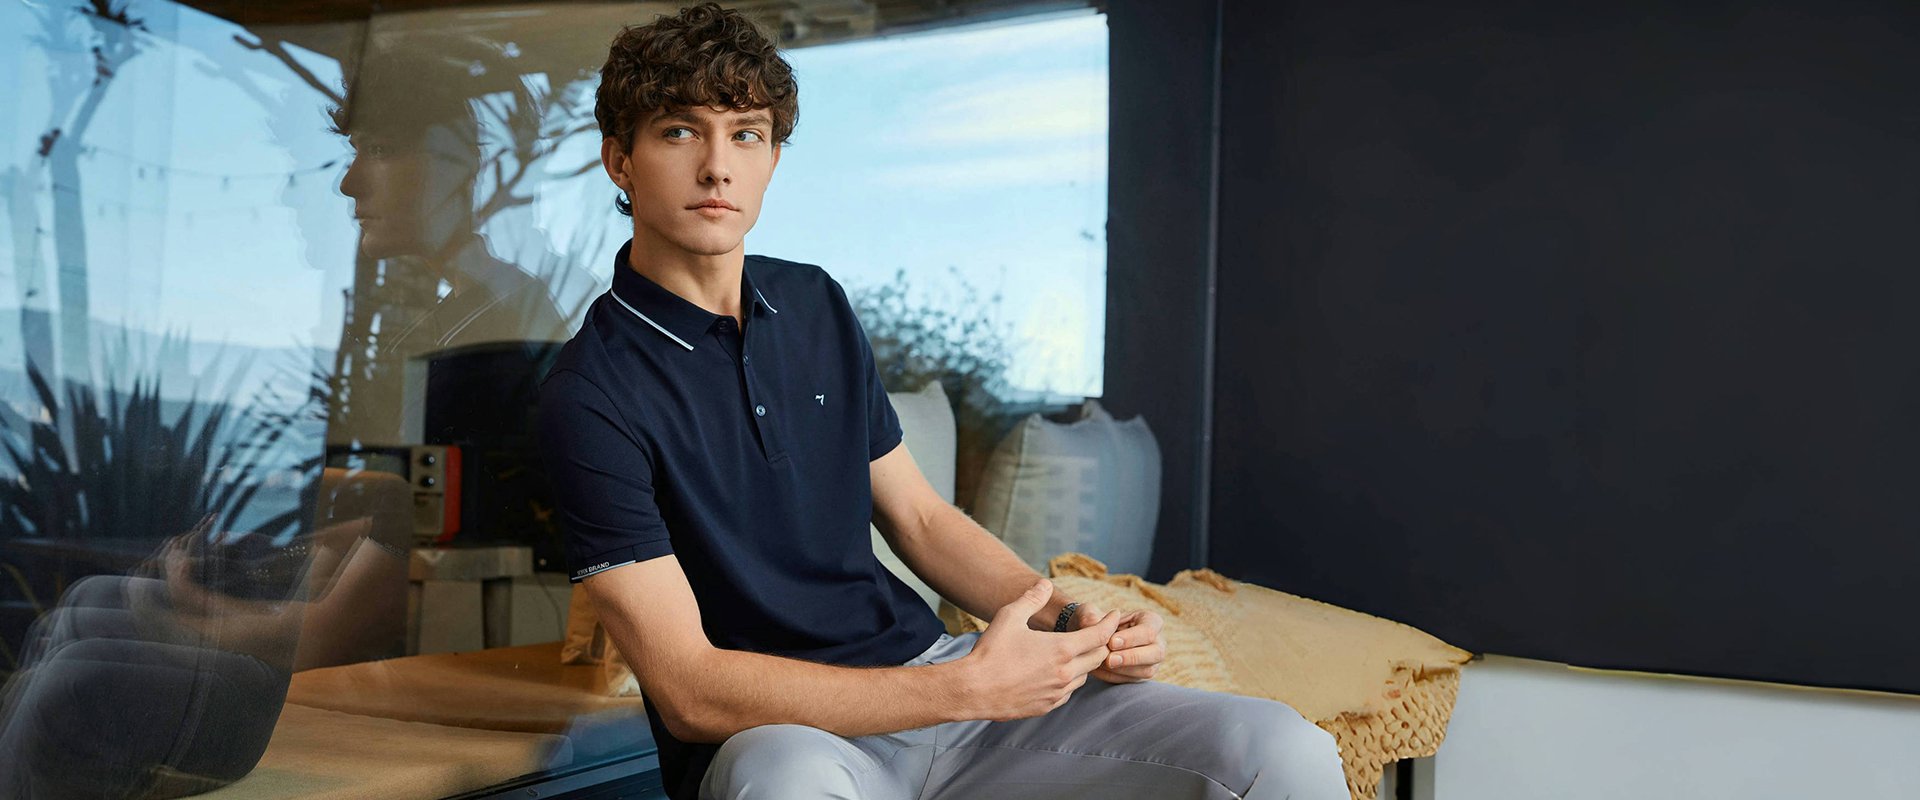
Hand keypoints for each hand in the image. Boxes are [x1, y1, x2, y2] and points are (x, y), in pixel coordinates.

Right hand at [960, 578, 1124, 720]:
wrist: (973, 689)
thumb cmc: (991, 651)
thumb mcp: (1010, 616)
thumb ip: (1032, 599)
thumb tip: (1045, 584)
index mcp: (1061, 649)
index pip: (1100, 635)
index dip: (1110, 623)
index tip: (1115, 615)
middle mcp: (1065, 672)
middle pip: (1098, 657)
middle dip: (1100, 643)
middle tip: (1097, 632)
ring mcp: (1057, 692)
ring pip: (1084, 677)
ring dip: (1084, 663)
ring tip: (1075, 652)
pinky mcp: (1047, 706)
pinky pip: (1068, 693)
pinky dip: (1070, 681)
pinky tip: (1058, 673)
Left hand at [1071, 601, 1164, 683]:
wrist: (1089, 638)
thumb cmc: (1094, 621)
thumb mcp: (1088, 613)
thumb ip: (1089, 616)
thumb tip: (1093, 624)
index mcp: (1151, 620)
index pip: (1148, 631)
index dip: (1131, 638)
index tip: (1111, 642)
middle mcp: (1157, 642)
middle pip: (1157, 653)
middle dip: (1132, 657)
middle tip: (1109, 660)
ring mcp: (1152, 661)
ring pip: (1147, 670)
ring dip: (1123, 670)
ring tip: (1101, 664)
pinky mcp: (1141, 675)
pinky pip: (1132, 680)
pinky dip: (1114, 677)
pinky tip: (1098, 670)